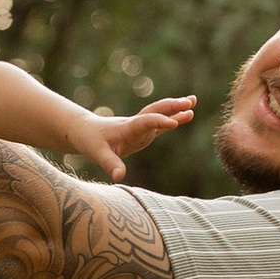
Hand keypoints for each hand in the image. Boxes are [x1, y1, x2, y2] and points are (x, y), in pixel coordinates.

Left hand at [75, 90, 196, 181]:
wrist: (86, 131)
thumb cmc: (90, 141)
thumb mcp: (97, 154)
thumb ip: (110, 164)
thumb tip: (119, 176)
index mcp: (126, 128)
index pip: (145, 122)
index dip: (158, 122)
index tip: (173, 122)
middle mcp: (136, 124)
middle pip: (155, 111)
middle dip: (171, 107)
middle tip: (189, 102)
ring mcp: (140, 127)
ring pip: (160, 114)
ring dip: (175, 108)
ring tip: (193, 102)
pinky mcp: (143, 131)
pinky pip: (160, 124)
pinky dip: (173, 118)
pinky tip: (187, 115)